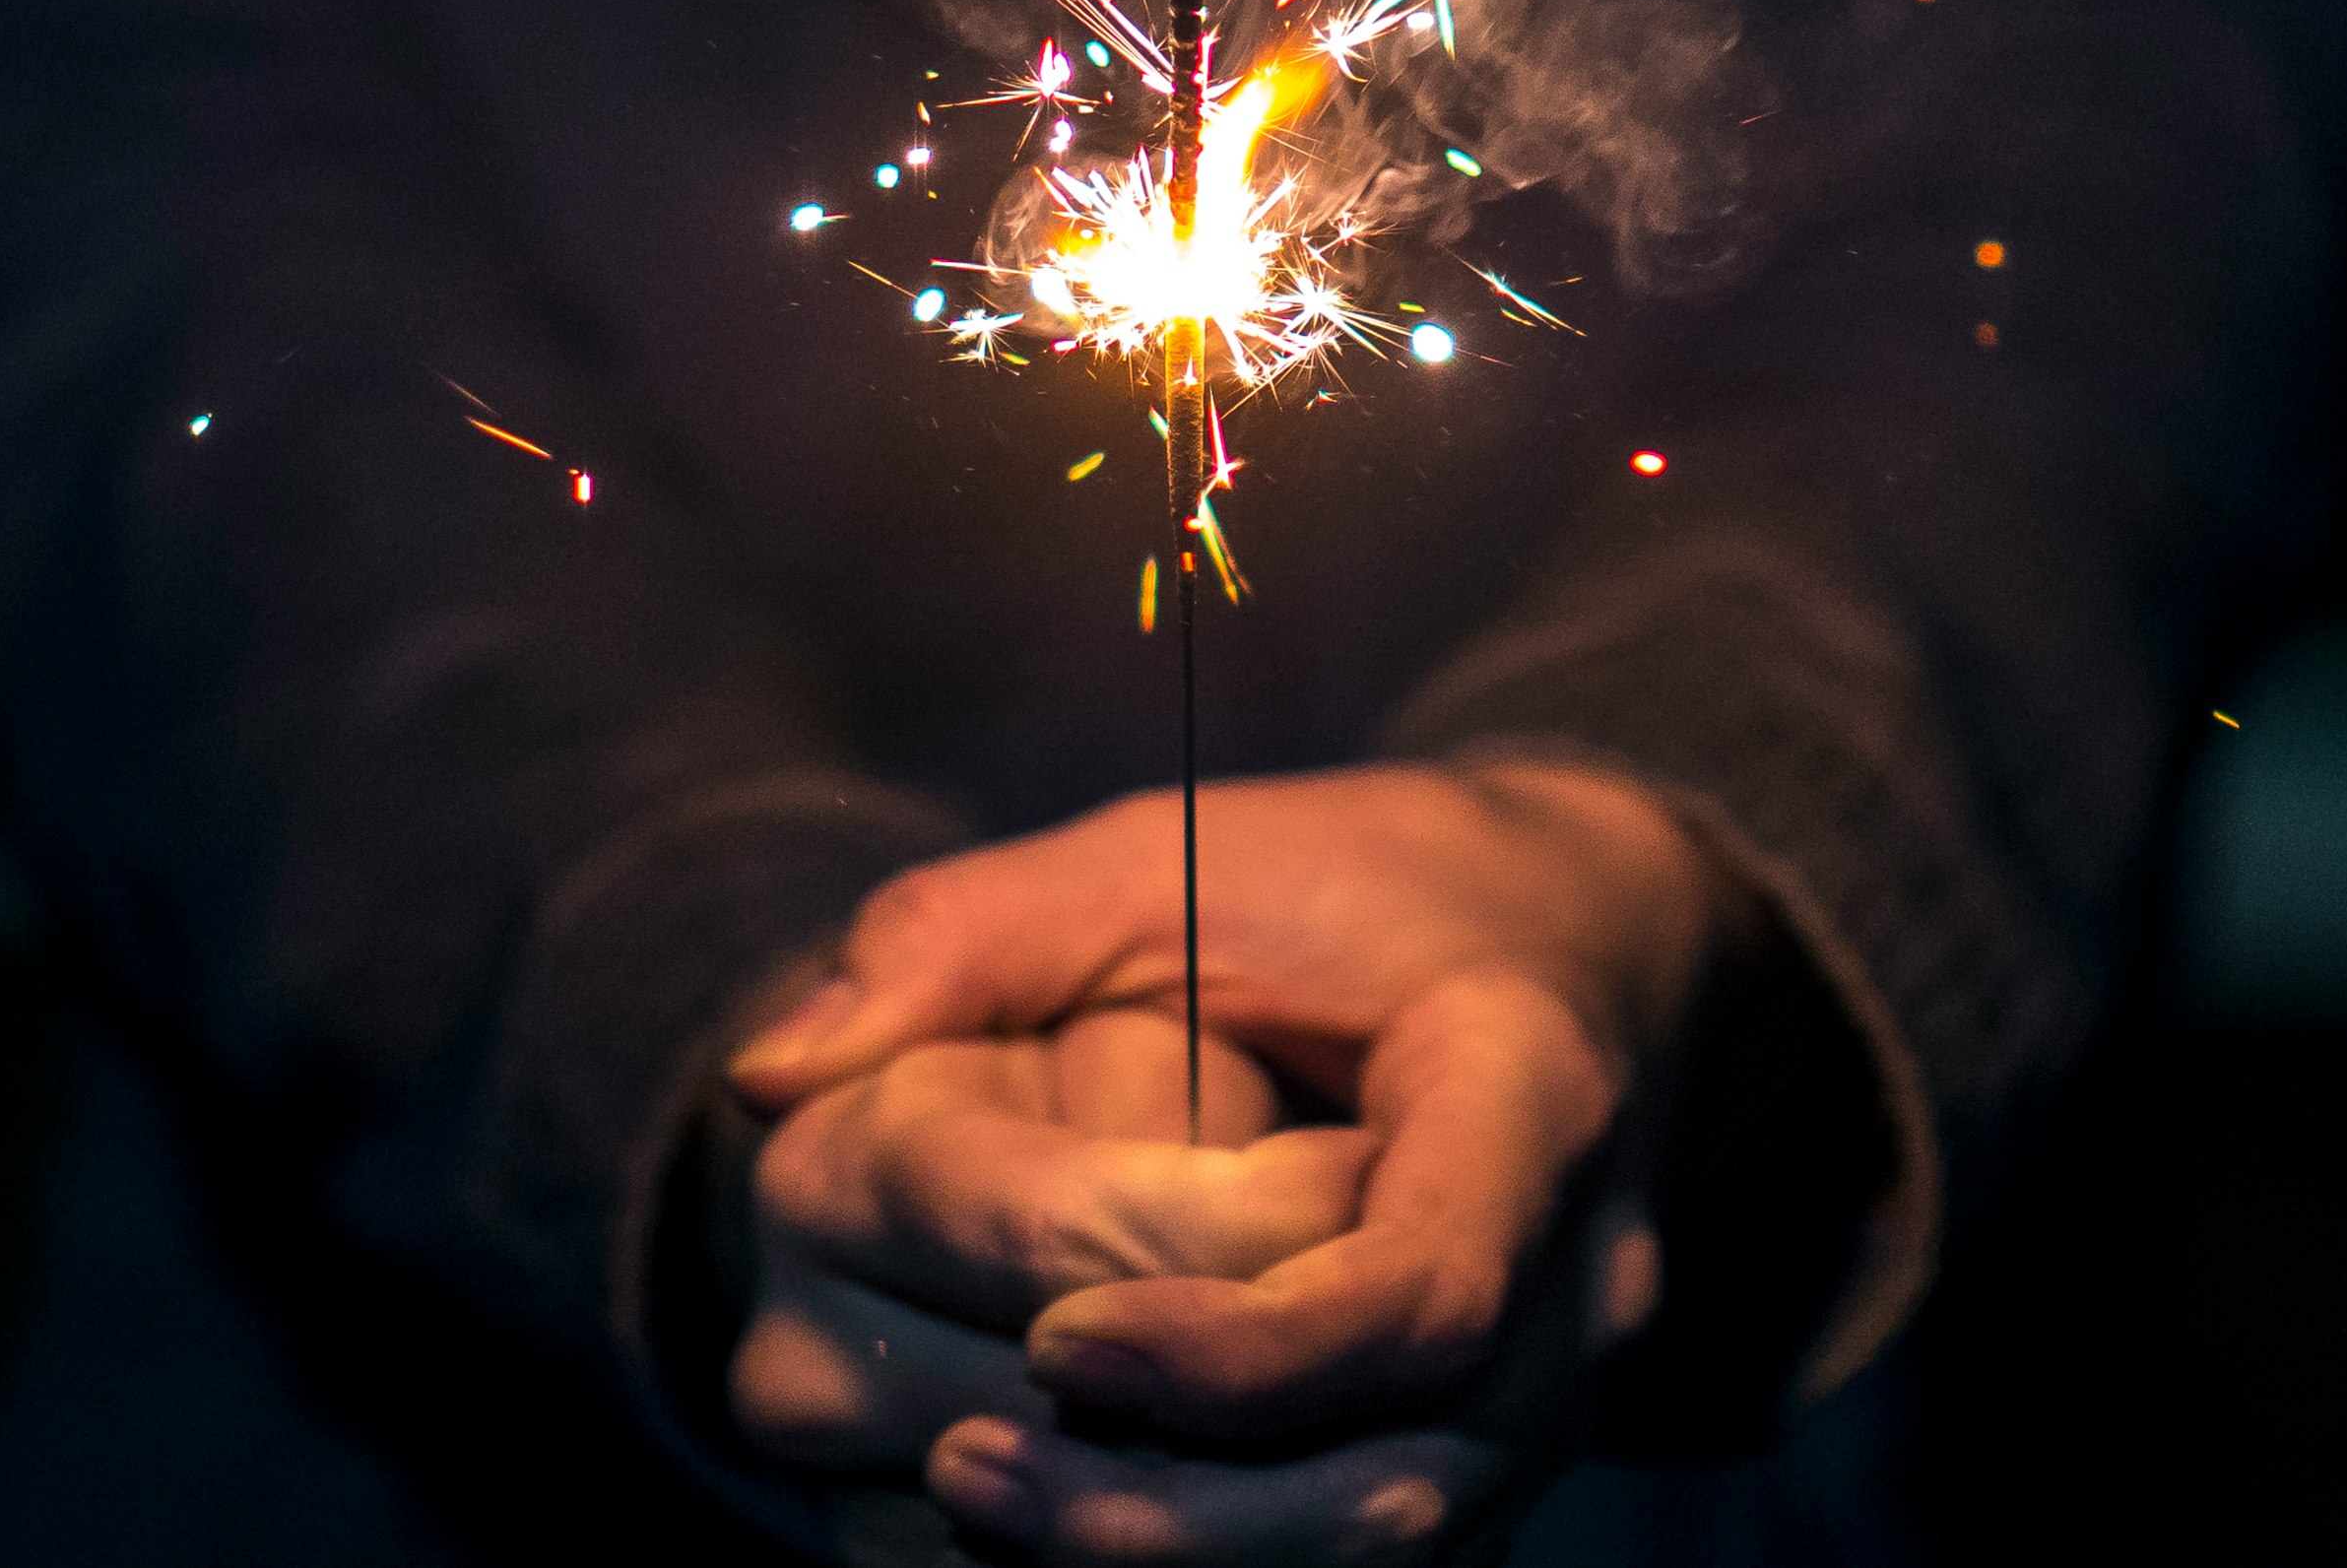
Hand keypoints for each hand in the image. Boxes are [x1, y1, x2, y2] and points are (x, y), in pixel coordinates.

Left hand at [730, 763, 1722, 1559]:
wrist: (1575, 944)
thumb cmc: (1354, 883)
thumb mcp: (1175, 850)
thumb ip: (974, 936)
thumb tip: (765, 1073)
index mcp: (1528, 1092)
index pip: (1427, 1287)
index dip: (1244, 1353)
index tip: (1059, 1338)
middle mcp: (1581, 1278)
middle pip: (1402, 1477)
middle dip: (1181, 1509)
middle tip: (962, 1464)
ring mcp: (1556, 1391)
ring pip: (1395, 1553)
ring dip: (1189, 1562)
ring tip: (980, 1504)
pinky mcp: (1502, 1453)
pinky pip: (1386, 1561)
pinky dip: (1229, 1565)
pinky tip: (1062, 1531)